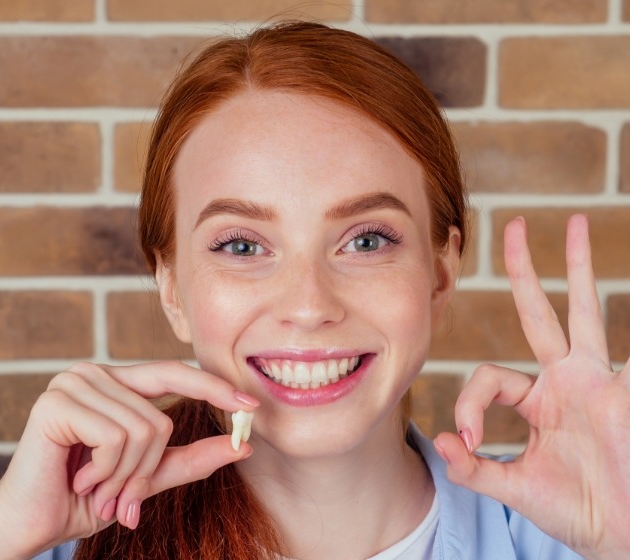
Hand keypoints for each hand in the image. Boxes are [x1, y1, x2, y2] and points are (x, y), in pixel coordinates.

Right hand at [0, 361, 257, 557]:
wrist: (31, 524)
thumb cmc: (86, 497)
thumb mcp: (148, 476)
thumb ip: (192, 458)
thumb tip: (243, 445)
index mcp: (117, 383)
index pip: (175, 373)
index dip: (213, 388)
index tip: (251, 406)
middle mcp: (96, 373)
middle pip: (161, 416)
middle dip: (148, 468)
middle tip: (124, 498)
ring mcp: (75, 382)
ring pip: (143, 429)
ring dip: (125, 476)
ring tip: (96, 488)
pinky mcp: (58, 402)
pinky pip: (116, 437)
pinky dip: (106, 471)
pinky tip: (79, 479)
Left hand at [434, 214, 629, 558]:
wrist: (623, 535)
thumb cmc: (575, 510)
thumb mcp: (516, 487)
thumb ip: (476, 467)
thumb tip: (440, 442)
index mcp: (537, 399)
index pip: (489, 375)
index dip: (469, 401)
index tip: (466, 438)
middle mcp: (566, 379)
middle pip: (538, 313)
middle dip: (523, 272)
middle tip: (511, 226)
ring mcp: (599, 380)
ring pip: (584, 312)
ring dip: (578, 269)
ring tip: (574, 221)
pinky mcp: (624, 393)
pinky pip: (629, 361)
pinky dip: (629, 329)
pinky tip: (622, 284)